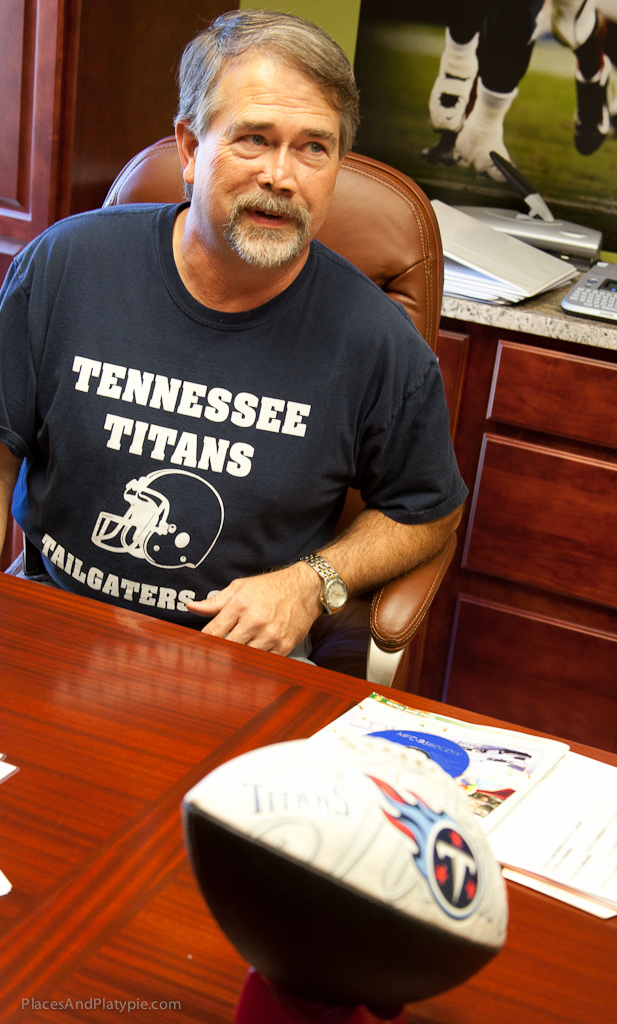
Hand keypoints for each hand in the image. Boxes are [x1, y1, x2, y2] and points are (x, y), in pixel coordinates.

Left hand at [185, 562, 322, 654]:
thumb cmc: (270, 587)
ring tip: (232, 658)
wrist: (306, 588)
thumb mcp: (239, 588)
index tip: (197, 650)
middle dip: (218, 653)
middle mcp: (255, 621)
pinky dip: (256, 662)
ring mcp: (270, 635)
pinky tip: (251, 659)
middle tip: (210, 659)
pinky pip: (264, 662)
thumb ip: (214, 601)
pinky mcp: (284, 646)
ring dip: (237, 659)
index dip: (202, 644)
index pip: (213, 632)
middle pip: (227, 648)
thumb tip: (191, 606)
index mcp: (240, 605)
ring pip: (245, 658)